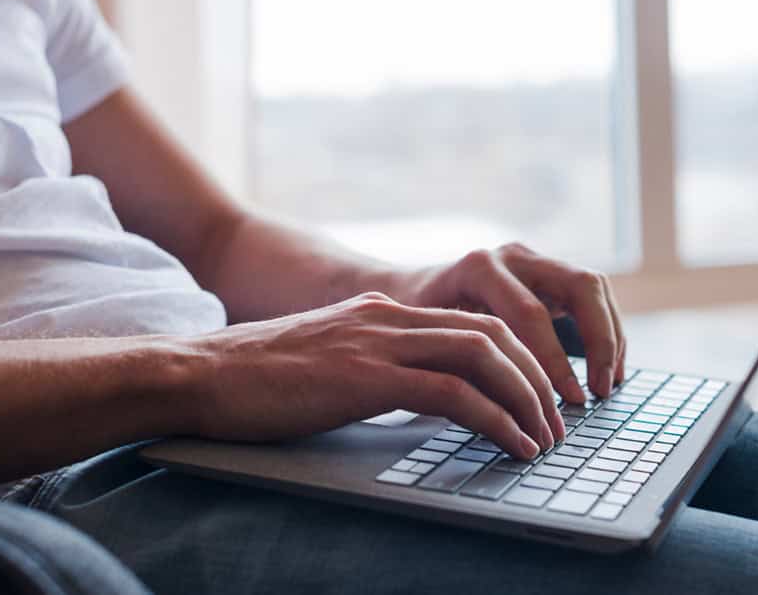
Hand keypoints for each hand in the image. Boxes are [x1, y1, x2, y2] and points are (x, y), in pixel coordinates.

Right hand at [183, 292, 565, 457]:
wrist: (200, 374)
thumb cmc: (255, 380)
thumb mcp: (327, 362)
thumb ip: (371, 366)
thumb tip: (412, 396)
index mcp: (382, 312)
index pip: (473, 324)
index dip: (517, 359)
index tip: (537, 395)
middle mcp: (388, 317)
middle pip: (492, 334)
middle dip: (536, 377)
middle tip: (557, 420)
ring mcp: (378, 342)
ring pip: (483, 357)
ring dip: (526, 399)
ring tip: (546, 438)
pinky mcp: (367, 377)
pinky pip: (453, 394)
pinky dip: (495, 420)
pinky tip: (514, 445)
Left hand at [387, 243, 626, 401]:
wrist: (408, 289)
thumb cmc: (412, 321)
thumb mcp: (424, 337)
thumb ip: (458, 363)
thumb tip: (495, 414)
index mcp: (480, 268)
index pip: (531, 313)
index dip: (555, 360)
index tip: (571, 401)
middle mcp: (512, 256)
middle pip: (579, 285)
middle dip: (599, 340)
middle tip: (600, 390)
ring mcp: (534, 260)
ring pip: (593, 286)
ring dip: (610, 335)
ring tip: (609, 384)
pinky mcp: (549, 272)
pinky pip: (592, 295)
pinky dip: (606, 331)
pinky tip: (605, 370)